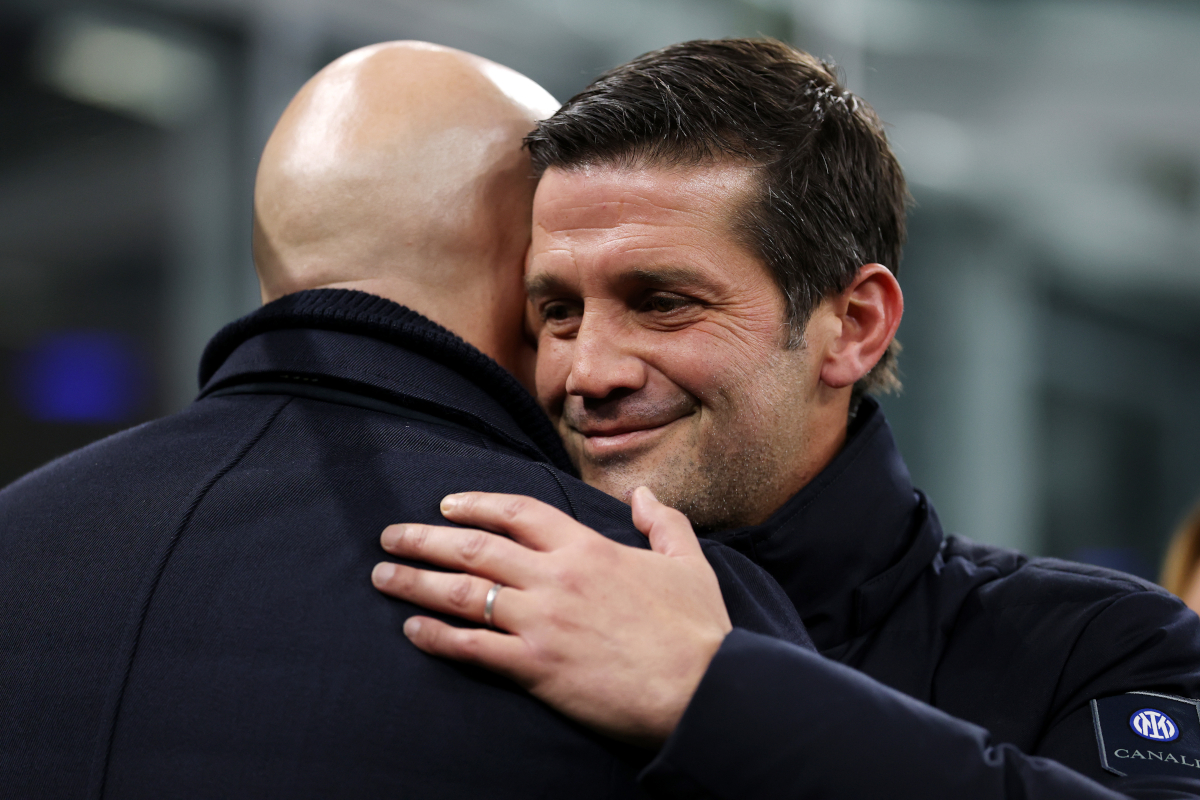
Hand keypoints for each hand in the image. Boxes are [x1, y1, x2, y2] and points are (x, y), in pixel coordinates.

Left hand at [371, 487, 731, 746]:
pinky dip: (437, 637)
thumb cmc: (696, 630)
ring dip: (416, 582)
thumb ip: (662, 522)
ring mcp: (542, 621)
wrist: (701, 690)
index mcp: (588, 548)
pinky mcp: (535, 666)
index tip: (445, 505)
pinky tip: (412, 631)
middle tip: (389, 536)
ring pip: (463, 592)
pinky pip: (472, 647)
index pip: (518, 512)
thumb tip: (644, 493)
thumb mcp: (687, 563)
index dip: (476, 504)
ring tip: (383, 577)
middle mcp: (556, 577)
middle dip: (424, 538)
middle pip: (474, 546)